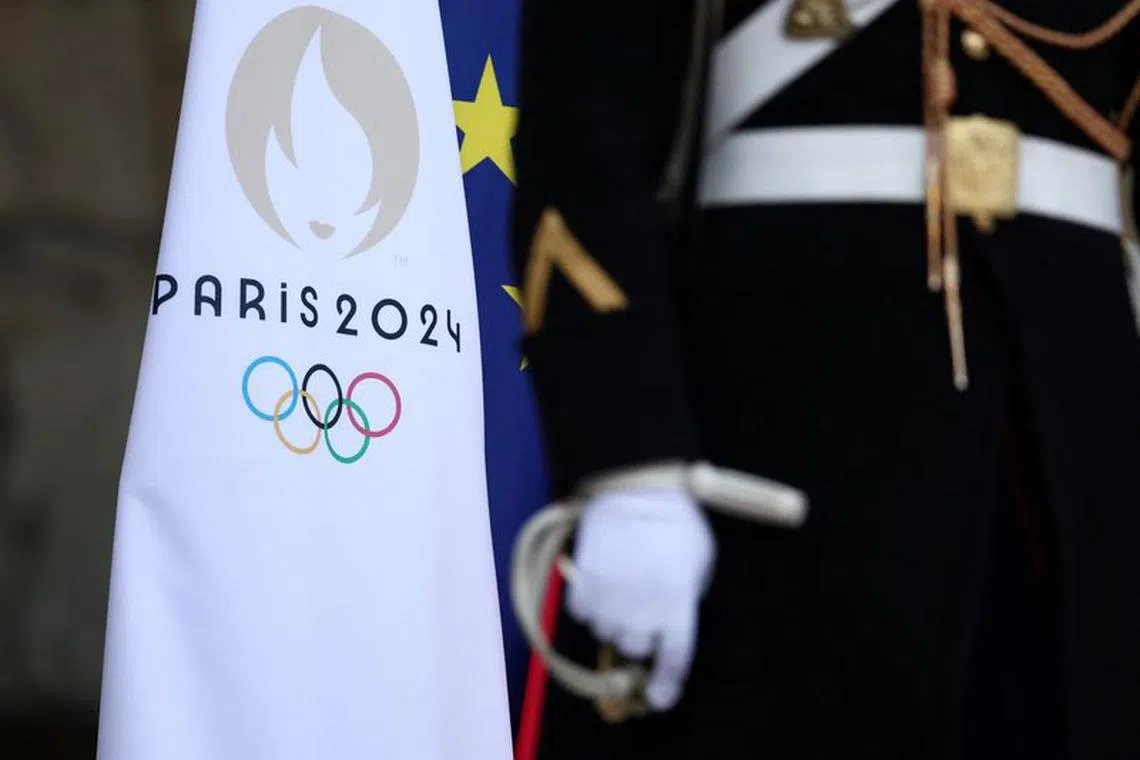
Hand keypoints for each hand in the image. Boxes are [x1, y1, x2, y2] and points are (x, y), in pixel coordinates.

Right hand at [566, 484, 715, 710]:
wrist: (635, 490)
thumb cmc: (677, 523)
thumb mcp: (700, 562)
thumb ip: (688, 596)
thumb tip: (672, 620)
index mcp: (678, 605)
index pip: (674, 660)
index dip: (666, 685)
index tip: (659, 699)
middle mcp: (642, 610)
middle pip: (634, 648)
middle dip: (639, 636)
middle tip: (641, 614)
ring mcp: (610, 599)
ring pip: (605, 632)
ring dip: (613, 620)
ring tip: (622, 590)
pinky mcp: (583, 585)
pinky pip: (583, 612)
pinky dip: (591, 603)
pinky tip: (602, 580)